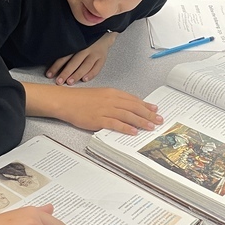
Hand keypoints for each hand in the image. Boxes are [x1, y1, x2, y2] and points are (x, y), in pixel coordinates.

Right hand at [25, 83, 162, 135]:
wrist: (66, 101)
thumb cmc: (81, 99)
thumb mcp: (100, 95)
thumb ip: (113, 100)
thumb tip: (126, 107)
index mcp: (112, 93)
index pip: (133, 99)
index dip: (146, 105)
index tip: (155, 110)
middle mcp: (111, 100)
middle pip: (134, 107)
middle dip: (148, 114)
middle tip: (159, 120)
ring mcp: (105, 109)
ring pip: (128, 115)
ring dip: (141, 121)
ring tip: (151, 127)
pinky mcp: (98, 119)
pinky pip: (115, 124)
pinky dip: (126, 128)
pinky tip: (133, 131)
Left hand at [46, 32, 117, 85]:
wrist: (104, 33)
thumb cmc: (86, 39)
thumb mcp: (76, 40)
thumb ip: (67, 48)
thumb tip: (51, 59)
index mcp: (77, 44)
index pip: (64, 56)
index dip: (56, 66)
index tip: (49, 74)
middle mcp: (86, 48)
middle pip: (74, 62)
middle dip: (66, 72)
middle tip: (59, 81)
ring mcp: (95, 53)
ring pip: (86, 66)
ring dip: (77, 74)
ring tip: (69, 82)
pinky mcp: (102, 58)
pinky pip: (97, 67)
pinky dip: (91, 74)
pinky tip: (84, 79)